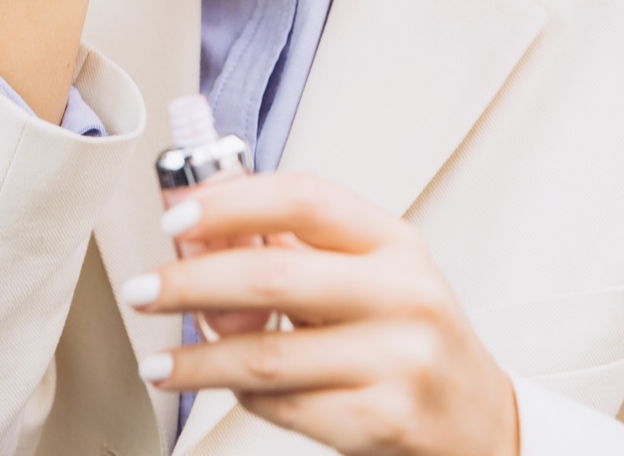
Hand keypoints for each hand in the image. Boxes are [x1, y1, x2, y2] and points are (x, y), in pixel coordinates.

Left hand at [120, 173, 518, 455]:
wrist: (480, 424)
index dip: (230, 202)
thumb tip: (197, 235)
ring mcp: (398, 360)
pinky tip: (224, 389)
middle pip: (272, 276)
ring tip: (160, 363)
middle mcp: (402, 294)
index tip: (175, 216)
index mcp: (394, 242)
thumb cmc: (409, 339)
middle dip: (189, 283)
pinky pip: (284, 407)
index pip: (303, 198)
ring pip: (266, 354)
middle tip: (143, 291)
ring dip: (196, 358)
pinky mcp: (383, 421)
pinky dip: (242, 398)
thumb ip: (294, 250)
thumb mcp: (372, 276)